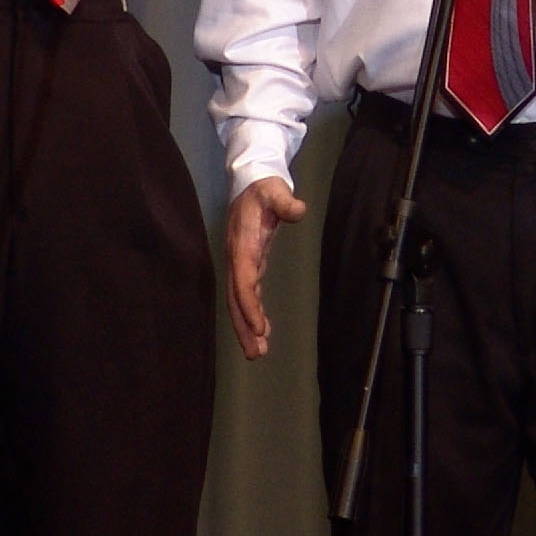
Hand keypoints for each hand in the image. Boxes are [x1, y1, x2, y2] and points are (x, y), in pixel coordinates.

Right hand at [226, 176, 308, 358]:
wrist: (250, 183)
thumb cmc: (263, 188)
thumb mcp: (274, 190)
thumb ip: (285, 201)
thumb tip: (298, 210)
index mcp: (243, 246)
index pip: (244, 281)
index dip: (249, 305)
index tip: (259, 327)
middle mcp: (238, 259)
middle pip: (236, 299)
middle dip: (244, 326)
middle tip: (255, 353)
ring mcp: (241, 263)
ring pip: (239, 301)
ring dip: (246, 326)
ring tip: (258, 351)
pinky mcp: (249, 264)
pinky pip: (247, 294)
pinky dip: (253, 313)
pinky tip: (263, 330)